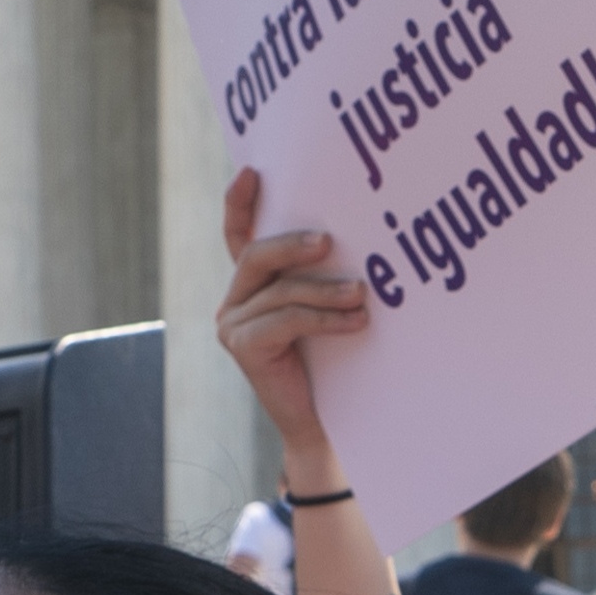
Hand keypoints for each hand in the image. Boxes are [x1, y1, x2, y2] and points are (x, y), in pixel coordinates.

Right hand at [214, 165, 365, 477]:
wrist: (324, 423)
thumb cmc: (334, 360)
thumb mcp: (327, 308)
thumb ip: (323, 274)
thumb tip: (352, 234)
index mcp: (251, 285)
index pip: (239, 235)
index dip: (240, 203)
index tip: (252, 171)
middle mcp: (234, 300)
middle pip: (256, 256)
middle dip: (292, 244)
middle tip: (329, 241)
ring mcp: (233, 325)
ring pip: (280, 291)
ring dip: (325, 290)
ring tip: (362, 294)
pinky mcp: (243, 347)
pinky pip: (286, 320)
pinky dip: (325, 319)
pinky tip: (355, 321)